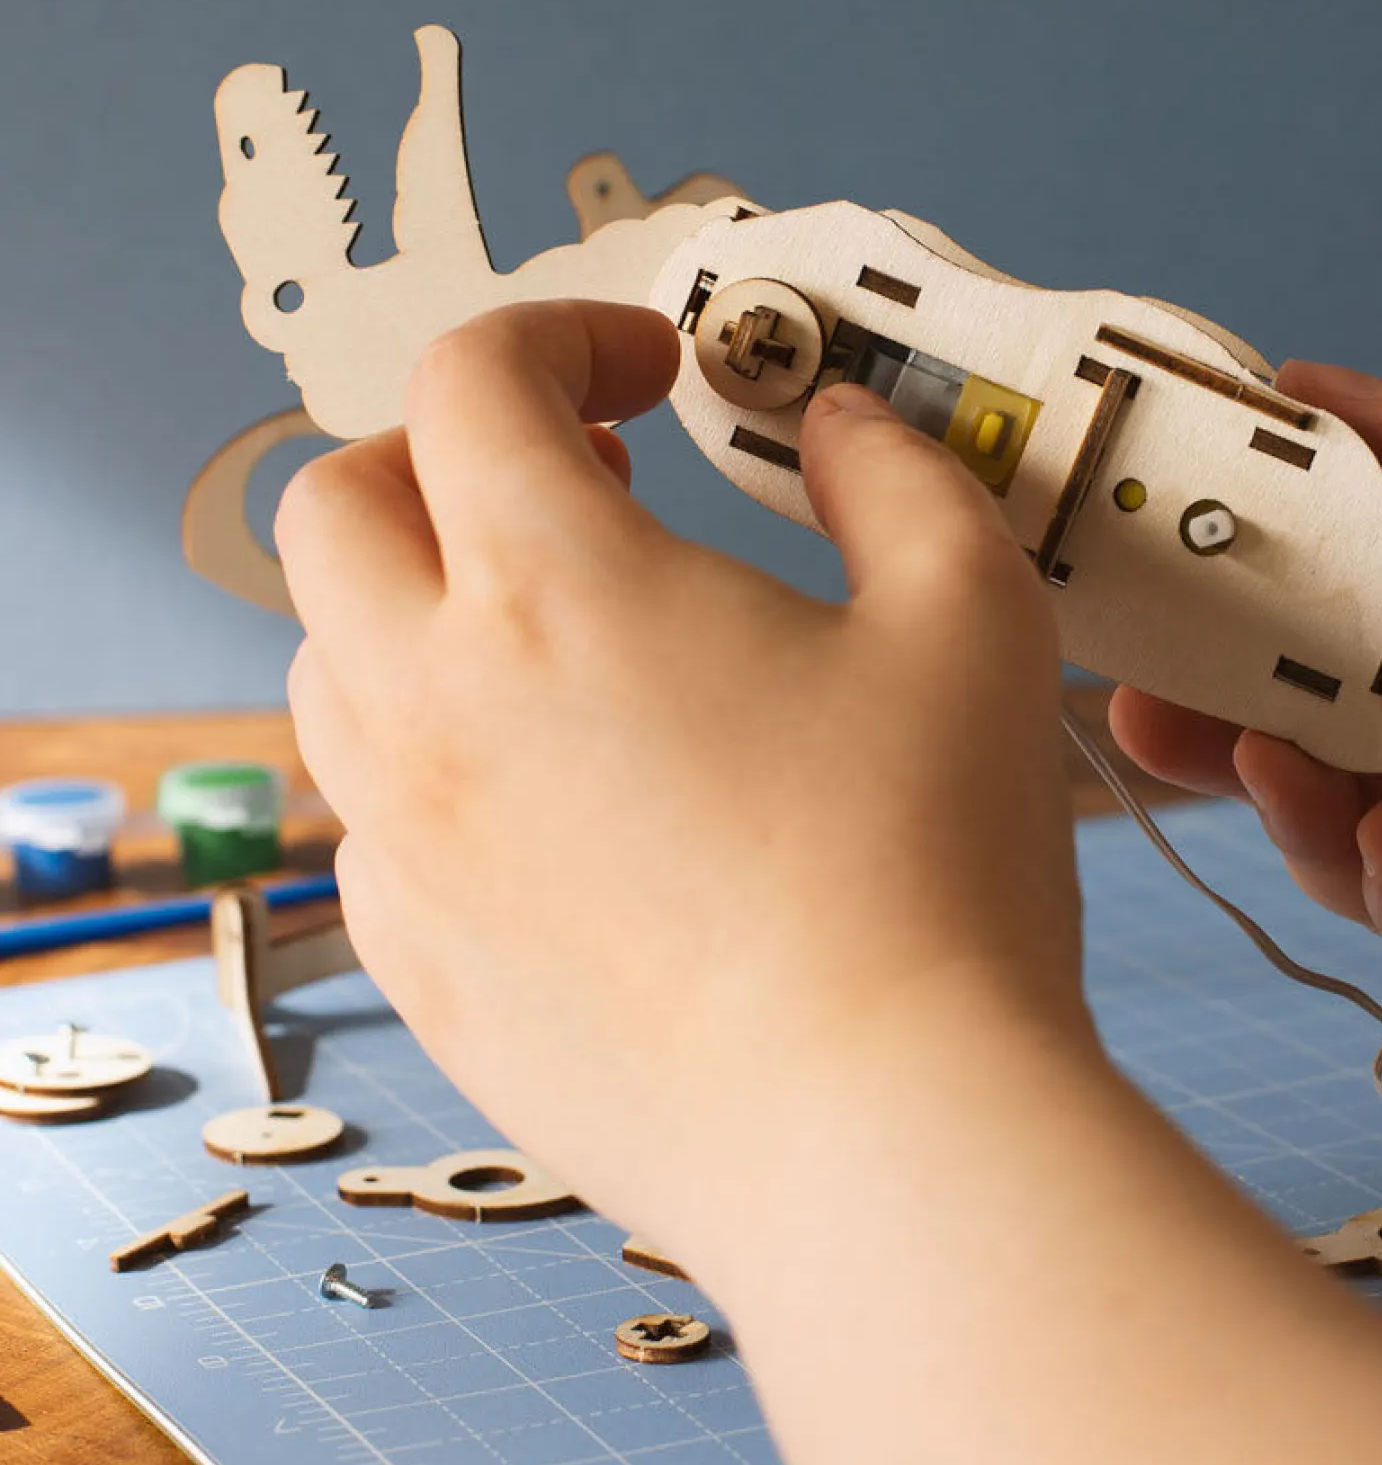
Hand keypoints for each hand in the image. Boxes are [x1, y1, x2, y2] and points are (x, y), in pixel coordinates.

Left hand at [277, 300, 1085, 1264]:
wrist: (881, 1130)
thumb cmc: (928, 875)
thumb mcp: (970, 612)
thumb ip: (894, 475)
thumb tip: (838, 428)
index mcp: (557, 586)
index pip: (473, 380)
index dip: (563, 334)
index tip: (646, 369)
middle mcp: (438, 707)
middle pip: (337, 508)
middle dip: (437, 456)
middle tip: (572, 483)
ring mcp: (413, 847)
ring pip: (329, 667)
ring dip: (422, 608)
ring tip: (562, 642)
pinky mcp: (427, 967)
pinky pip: (371, 819)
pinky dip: (431, 760)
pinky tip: (554, 800)